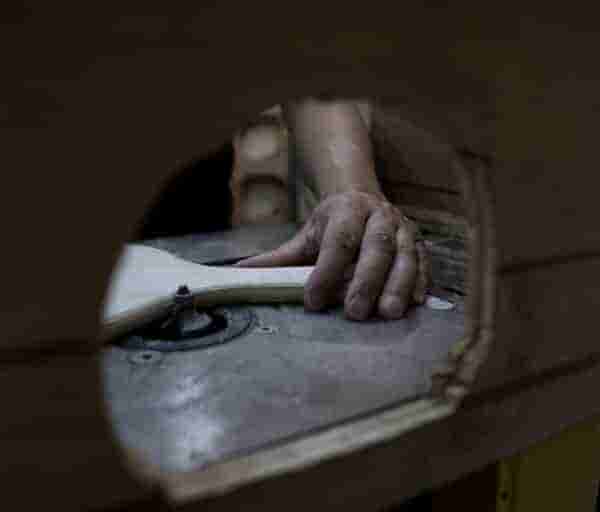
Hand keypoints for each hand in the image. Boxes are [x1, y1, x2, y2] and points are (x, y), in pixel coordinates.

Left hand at [237, 191, 428, 319]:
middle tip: (354, 313)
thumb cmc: (332, 223)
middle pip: (376, 247)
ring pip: (405, 255)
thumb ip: (279, 257)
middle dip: (365, 281)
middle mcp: (378, 215)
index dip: (326, 272)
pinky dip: (421, 282)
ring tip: (387, 314)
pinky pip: (424, 261)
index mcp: (347, 209)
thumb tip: (239, 273)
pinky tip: (415, 303)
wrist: (361, 197)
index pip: (338, 241)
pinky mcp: (419, 242)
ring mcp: (403, 227)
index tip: (313, 301)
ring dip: (398, 285)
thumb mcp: (306, 235)